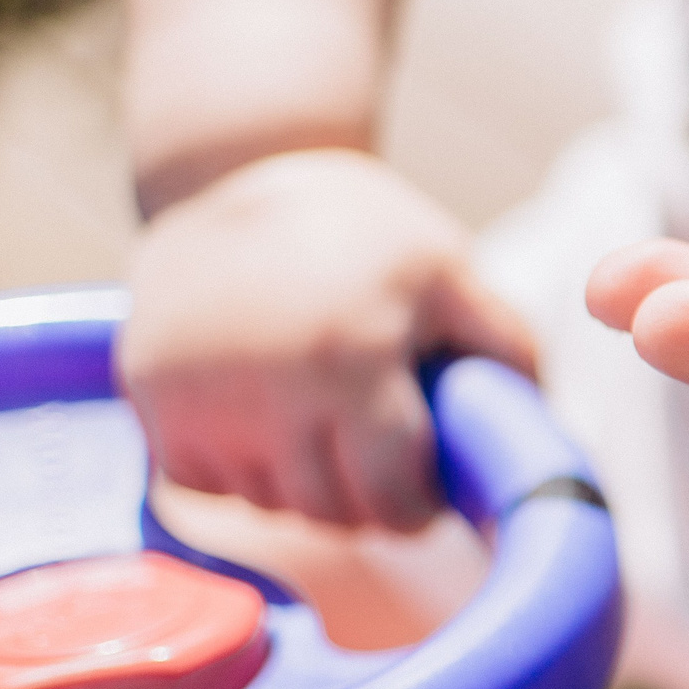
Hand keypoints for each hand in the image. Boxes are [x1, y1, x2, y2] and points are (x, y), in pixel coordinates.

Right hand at [121, 150, 535, 530]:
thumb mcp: (449, 267)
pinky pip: (203, 482)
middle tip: (382, 479)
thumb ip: (504, 344)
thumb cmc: (362, 229)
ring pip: (266, 503)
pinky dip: (240, 472)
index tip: (426, 498)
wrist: (230, 175)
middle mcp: (269, 386)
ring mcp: (198, 395)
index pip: (389, 494)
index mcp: (353, 355)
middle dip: (366, 510)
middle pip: (326, 512)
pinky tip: (268, 425)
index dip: (416, 510)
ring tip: (328, 437)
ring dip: (303, 491)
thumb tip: (540, 427)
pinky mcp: (149, 396)